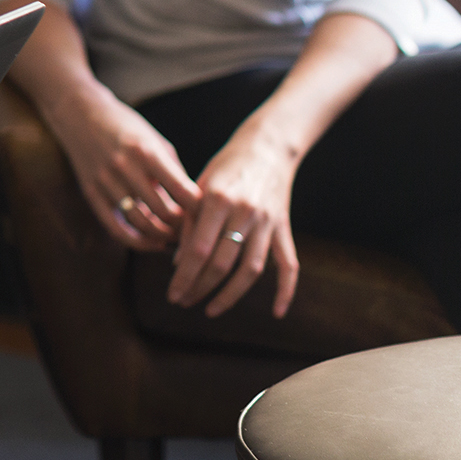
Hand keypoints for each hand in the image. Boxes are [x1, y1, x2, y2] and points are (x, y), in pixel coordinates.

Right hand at [47, 86, 200, 250]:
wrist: (80, 114)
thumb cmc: (125, 126)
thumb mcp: (155, 140)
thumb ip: (173, 171)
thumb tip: (194, 204)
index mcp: (146, 151)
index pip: (182, 190)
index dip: (200, 208)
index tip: (209, 214)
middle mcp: (125, 167)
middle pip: (164, 211)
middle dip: (183, 226)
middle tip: (194, 230)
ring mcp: (105, 181)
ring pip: (141, 223)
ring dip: (163, 236)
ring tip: (176, 237)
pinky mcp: (91, 193)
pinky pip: (115, 228)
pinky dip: (137, 241)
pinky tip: (153, 242)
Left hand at [166, 126, 300, 317]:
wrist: (267, 147)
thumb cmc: (226, 165)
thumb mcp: (200, 185)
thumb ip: (189, 221)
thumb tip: (178, 261)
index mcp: (219, 199)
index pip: (198, 249)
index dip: (184, 276)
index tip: (172, 294)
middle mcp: (245, 213)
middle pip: (222, 264)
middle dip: (200, 288)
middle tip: (183, 302)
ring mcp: (268, 223)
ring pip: (251, 270)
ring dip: (230, 295)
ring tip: (211, 309)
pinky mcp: (283, 228)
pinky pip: (288, 264)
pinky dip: (285, 290)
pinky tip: (276, 312)